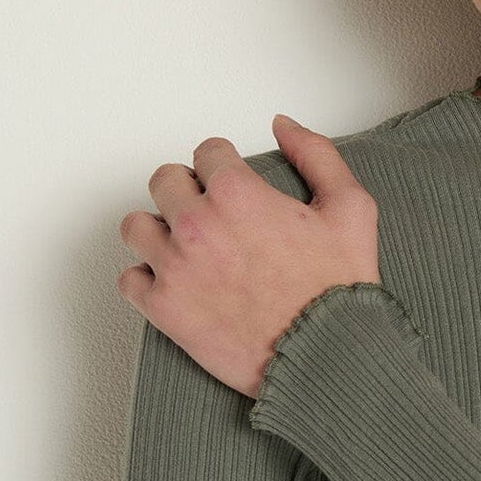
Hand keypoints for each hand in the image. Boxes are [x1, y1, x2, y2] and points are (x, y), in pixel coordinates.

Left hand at [116, 114, 381, 399]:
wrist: (327, 355)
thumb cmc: (339, 286)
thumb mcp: (350, 206)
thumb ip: (315, 154)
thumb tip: (283, 125)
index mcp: (237, 192)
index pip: (207, 152)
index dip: (223, 163)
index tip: (231, 181)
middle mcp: (197, 223)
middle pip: (164, 180)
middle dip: (186, 188)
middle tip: (209, 211)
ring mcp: (175, 267)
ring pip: (136, 226)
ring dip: (158, 229)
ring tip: (184, 245)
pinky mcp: (164, 309)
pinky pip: (129, 279)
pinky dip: (147, 278)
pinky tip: (175, 282)